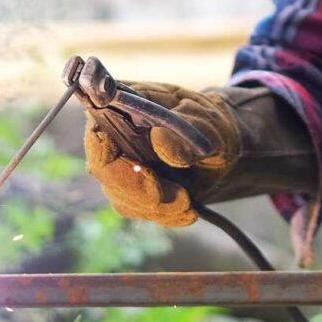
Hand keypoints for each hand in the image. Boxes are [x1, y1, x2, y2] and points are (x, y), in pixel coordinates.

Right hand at [84, 82, 238, 226]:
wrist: (222, 151)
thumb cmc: (212, 127)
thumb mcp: (211, 124)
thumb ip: (189, 128)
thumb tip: (159, 140)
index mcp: (126, 105)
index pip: (99, 131)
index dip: (110, 156)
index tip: (146, 174)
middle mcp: (114, 134)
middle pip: (105, 170)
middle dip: (142, 191)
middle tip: (182, 198)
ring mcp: (119, 163)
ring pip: (121, 196)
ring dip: (159, 207)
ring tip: (189, 202)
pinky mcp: (129, 189)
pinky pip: (136, 210)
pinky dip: (164, 215)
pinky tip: (186, 210)